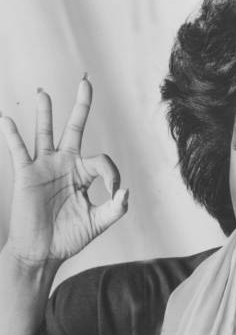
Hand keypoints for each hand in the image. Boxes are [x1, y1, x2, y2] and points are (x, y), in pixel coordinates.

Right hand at [0, 75, 128, 267]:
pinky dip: (12, 135)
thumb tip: (125, 191)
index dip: (112, 174)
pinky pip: (18, 150)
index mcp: (84, 174)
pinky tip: (7, 119)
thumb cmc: (69, 237)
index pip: (103, 161)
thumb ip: (116, 208)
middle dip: (81, 105)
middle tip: (86, 81)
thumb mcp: (99, 222)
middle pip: (74, 128)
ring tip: (45, 92)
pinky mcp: (26, 174)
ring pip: (45, 132)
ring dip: (45, 112)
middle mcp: (65, 164)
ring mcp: (44, 167)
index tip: (114, 192)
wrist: (43, 253)